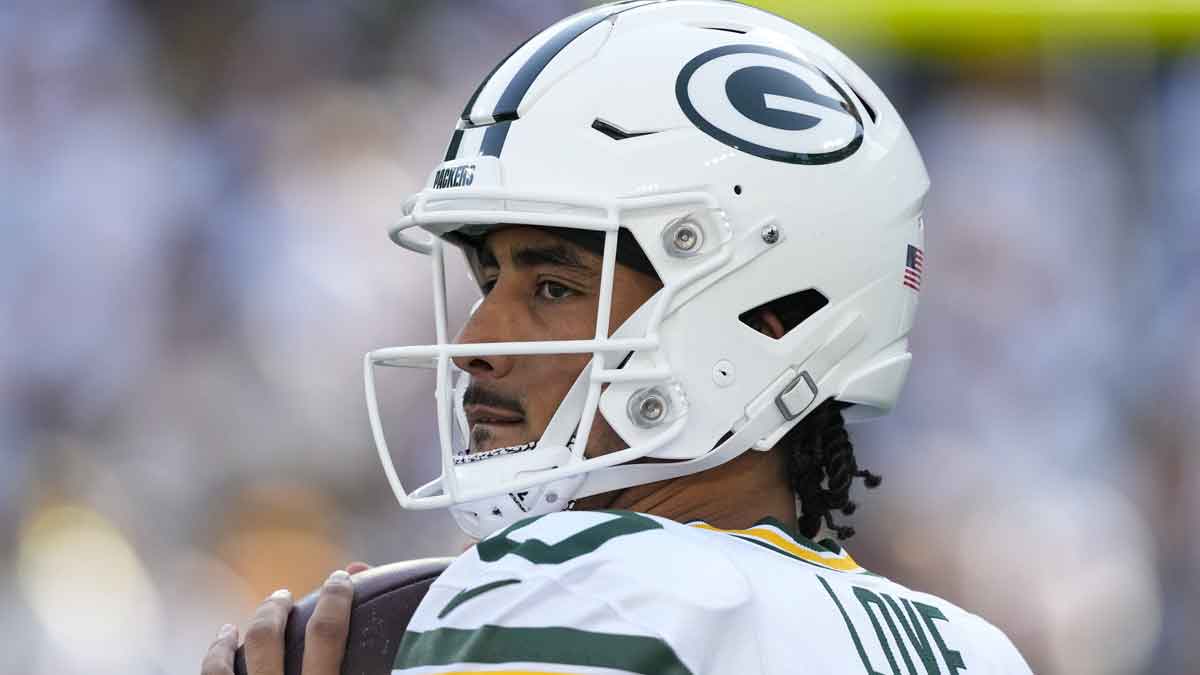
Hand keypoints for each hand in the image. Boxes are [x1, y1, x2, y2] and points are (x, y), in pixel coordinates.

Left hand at [202, 563, 368, 674]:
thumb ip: (373, 661)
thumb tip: (373, 598)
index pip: (326, 633)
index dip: (335, 597)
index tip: (341, 578)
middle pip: (268, 638)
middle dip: (275, 608)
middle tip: (284, 597)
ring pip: (229, 660)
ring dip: (238, 634)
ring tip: (251, 618)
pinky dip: (216, 655)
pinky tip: (223, 643)